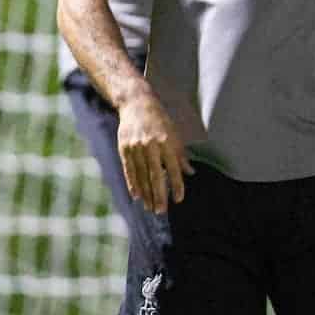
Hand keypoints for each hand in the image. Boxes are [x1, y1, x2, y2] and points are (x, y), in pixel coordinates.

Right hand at [116, 89, 192, 212]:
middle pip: (155, 175)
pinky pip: (129, 170)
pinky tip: (137, 196)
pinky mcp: (124, 148)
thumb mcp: (174, 133)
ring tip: (150, 207)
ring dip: (146, 194)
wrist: (136, 103)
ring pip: (141, 176)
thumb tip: (190, 173)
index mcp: (166, 141)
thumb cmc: (160, 120)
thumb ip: (181, 154)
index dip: (176, 185)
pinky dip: (133, 184)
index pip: (173, 168)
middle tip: (161, 211)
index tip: (178, 199)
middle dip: (158, 195)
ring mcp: (135, 147)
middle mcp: (151, 145)